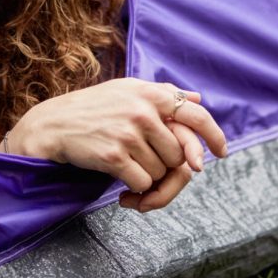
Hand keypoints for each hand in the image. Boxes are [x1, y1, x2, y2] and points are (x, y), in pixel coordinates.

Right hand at [4, 79, 227, 211]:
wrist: (54, 125)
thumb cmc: (95, 107)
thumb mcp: (129, 89)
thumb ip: (164, 93)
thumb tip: (199, 99)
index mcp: (152, 94)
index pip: (197, 115)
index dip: (213, 136)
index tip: (222, 153)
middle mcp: (144, 111)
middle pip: (179, 155)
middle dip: (167, 165)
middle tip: (147, 163)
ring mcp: (129, 134)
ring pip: (161, 171)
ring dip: (148, 176)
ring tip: (127, 164)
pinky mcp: (115, 157)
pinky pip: (143, 183)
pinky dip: (135, 188)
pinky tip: (119, 179)